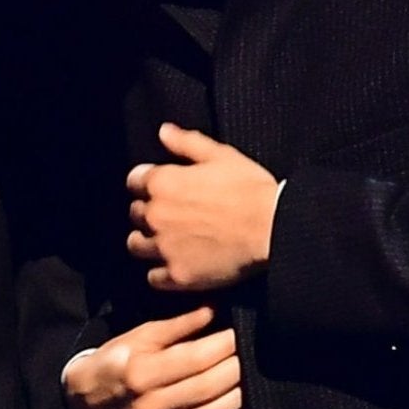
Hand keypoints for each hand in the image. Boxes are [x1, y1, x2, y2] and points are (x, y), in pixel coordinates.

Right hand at [65, 306, 242, 408]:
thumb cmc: (112, 367)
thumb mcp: (135, 339)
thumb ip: (175, 327)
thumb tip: (212, 310)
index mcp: (140, 374)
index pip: (195, 358)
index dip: (224, 344)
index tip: (239, 331)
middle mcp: (151, 406)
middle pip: (208, 386)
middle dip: (236, 365)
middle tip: (250, 350)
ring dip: (240, 393)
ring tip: (250, 374)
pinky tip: (242, 403)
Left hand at [127, 123, 280, 290]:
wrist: (273, 228)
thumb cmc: (250, 189)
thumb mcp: (221, 155)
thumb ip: (187, 143)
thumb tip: (163, 131)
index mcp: (162, 183)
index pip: (135, 181)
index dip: (148, 183)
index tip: (162, 187)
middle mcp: (155, 215)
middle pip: (135, 213)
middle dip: (149, 212)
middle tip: (170, 215)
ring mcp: (164, 248)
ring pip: (136, 245)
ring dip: (147, 242)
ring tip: (165, 242)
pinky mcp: (178, 275)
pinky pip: (153, 277)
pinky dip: (160, 273)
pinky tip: (174, 266)